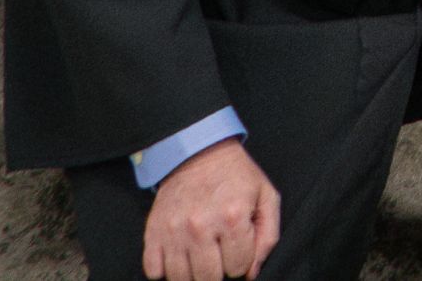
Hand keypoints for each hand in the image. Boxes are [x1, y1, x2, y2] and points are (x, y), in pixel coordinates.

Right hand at [143, 136, 279, 280]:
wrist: (198, 152)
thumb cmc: (235, 176)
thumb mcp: (265, 196)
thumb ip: (268, 237)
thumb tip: (251, 273)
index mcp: (232, 216)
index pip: (239, 268)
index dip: (241, 260)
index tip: (237, 246)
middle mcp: (201, 226)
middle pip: (209, 278)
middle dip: (218, 270)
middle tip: (218, 252)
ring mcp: (174, 231)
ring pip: (181, 279)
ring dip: (193, 272)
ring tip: (200, 255)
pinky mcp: (153, 232)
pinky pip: (154, 272)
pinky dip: (165, 269)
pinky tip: (179, 254)